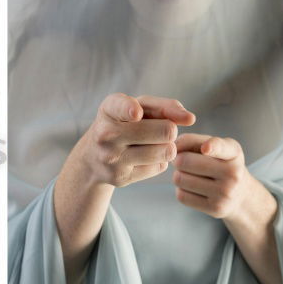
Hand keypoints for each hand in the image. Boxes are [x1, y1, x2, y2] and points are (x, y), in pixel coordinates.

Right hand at [73, 94, 195, 187]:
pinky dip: (158, 161)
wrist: (92, 157)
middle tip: (160, 131)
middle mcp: (106, 134)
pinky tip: (145, 158)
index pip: (120, 107)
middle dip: (170, 130)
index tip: (136, 114)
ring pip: (166, 151)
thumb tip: (190, 119)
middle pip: (165, 130)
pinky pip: (159, 167)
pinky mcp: (120, 178)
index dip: (130, 109)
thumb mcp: (137, 107)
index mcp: (109, 110)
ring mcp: (112, 158)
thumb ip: (165, 106)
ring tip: (154, 144)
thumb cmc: (124, 124)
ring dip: (167, 147)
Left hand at [172, 134, 277, 225]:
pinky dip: (182, 191)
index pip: (221, 147)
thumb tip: (174, 147)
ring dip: (179, 176)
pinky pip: (182, 196)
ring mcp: (225, 192)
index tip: (205, 148)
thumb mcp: (215, 147)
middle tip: (185, 163)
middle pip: (184, 161)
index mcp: (233, 152)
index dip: (212, 146)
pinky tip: (193, 189)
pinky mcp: (216, 208)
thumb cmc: (220, 164)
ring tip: (191, 176)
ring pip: (180, 179)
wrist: (240, 195)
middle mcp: (233, 173)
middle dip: (179, 160)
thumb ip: (193, 140)